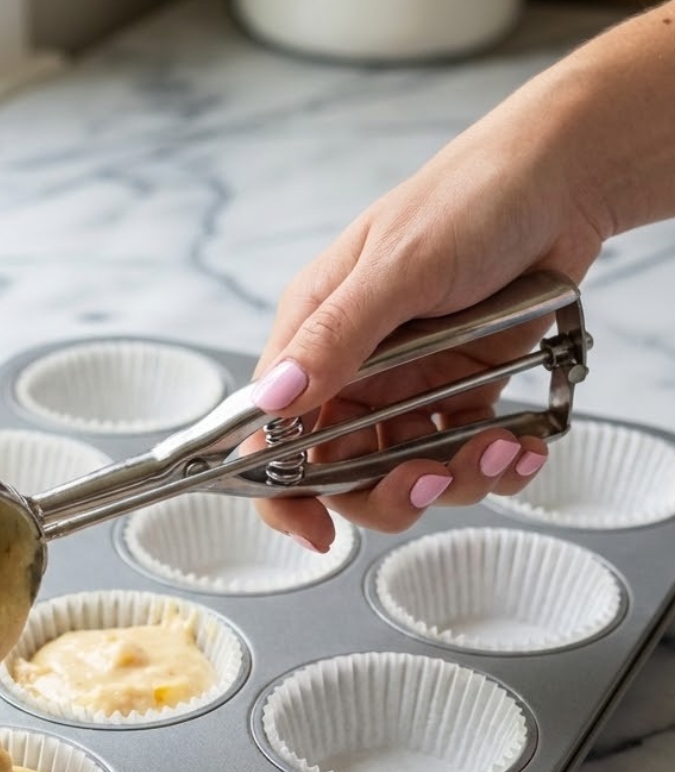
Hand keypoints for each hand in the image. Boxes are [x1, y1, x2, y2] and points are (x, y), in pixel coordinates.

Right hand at [247, 61, 609, 550]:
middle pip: (341, 472)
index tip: (317, 531)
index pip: (270, 434)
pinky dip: (494, 464)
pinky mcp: (459, 391)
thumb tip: (275, 400)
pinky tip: (520, 446)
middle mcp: (352, 369)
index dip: (281, 493)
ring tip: (499, 450)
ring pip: (405, 473)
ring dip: (453, 480)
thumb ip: (336, 336)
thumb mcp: (397, 266)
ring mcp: (406, 385)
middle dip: (388, 493)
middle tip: (431, 481)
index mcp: (313, 336)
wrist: (564, 177)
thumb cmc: (469, 198)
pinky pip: (461, 453)